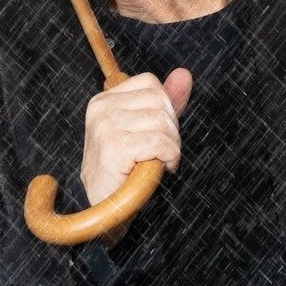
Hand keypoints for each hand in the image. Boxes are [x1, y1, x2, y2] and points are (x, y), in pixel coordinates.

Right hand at [79, 67, 193, 213]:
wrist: (106, 210)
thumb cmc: (125, 171)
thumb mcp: (146, 130)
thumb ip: (166, 102)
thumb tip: (184, 75)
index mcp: (104, 100)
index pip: (151, 84)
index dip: (165, 109)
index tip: (157, 134)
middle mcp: (101, 109)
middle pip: (159, 100)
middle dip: (171, 129)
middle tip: (161, 152)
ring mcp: (105, 127)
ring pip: (162, 122)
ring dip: (170, 146)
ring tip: (157, 162)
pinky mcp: (114, 147)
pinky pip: (159, 142)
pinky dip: (169, 157)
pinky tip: (159, 169)